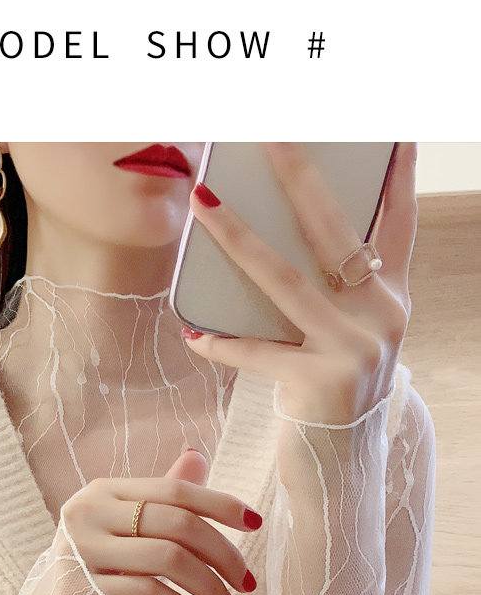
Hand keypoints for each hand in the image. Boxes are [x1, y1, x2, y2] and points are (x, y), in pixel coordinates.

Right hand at [59, 448, 261, 594]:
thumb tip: (198, 456)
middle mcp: (90, 512)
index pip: (176, 491)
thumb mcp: (127, 530)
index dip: (222, 504)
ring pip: (169, 559)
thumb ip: (161, 497)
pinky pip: (149, 594)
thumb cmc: (95, 572)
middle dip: (224, 554)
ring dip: (210, 586)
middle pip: (178, 524)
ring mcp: (83, 550)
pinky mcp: (83, 589)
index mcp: (105, 491)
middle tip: (248, 583)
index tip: (257, 523)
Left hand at [182, 142, 416, 425]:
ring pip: (284, 280)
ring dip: (237, 237)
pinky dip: (222, 343)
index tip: (388, 124)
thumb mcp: (348, 337)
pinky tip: (194, 334)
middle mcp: (380, 317)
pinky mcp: (318, 383)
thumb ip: (331, 292)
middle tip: (268, 130)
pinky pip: (257, 350)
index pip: (400, 221)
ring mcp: (352, 349)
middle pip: (335, 230)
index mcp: (391, 298)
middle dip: (299, 174)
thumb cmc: (331, 394)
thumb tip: (273, 233)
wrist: (342, 470)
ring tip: (204, 199)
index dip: (397, 171)